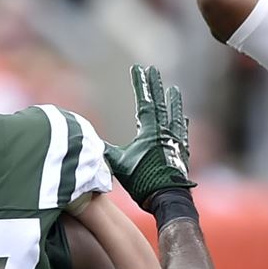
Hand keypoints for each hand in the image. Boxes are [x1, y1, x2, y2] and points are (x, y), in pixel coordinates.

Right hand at [105, 65, 195, 209]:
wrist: (168, 199)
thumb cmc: (143, 182)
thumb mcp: (119, 164)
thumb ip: (104, 149)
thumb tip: (84, 139)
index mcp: (151, 131)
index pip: (145, 102)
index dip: (141, 84)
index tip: (138, 69)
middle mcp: (166, 132)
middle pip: (160, 103)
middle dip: (155, 85)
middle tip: (153, 70)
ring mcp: (176, 141)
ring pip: (175, 115)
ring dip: (173, 101)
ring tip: (173, 89)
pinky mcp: (182, 152)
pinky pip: (182, 131)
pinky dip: (181, 122)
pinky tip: (182, 118)